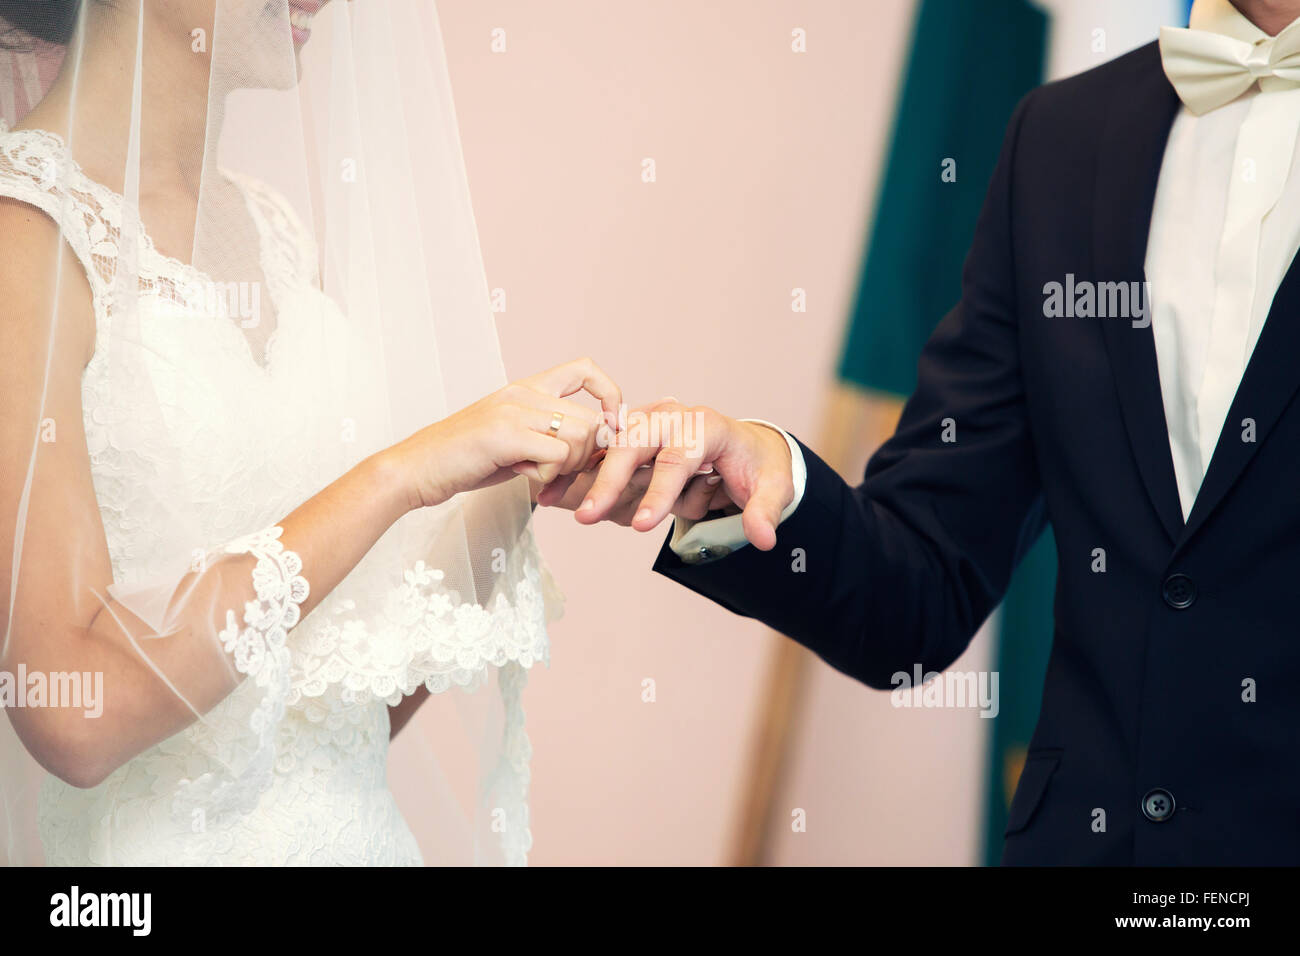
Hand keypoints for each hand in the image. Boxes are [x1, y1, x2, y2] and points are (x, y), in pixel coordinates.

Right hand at [389, 358, 620, 509]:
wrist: (416, 469)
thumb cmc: (464, 461)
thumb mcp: (514, 442)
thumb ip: (549, 438)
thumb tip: (591, 449)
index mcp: (525, 388)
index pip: (585, 369)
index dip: (609, 395)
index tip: (608, 427)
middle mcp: (522, 392)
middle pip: (591, 418)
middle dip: (588, 455)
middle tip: (562, 474)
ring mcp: (513, 411)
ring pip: (580, 436)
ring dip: (569, 467)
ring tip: (539, 477)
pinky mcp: (505, 434)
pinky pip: (558, 456)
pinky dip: (550, 477)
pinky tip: (526, 479)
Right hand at [541, 400, 793, 549]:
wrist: (745, 444)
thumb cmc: (755, 465)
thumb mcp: (773, 487)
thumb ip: (766, 512)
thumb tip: (763, 538)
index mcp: (706, 426)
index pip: (678, 460)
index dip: (660, 493)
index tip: (644, 526)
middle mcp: (672, 417)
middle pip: (633, 445)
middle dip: (609, 481)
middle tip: (589, 516)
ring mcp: (648, 421)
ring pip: (610, 444)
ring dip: (582, 471)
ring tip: (550, 498)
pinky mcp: (632, 433)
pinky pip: (602, 449)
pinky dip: (578, 469)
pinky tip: (551, 490)